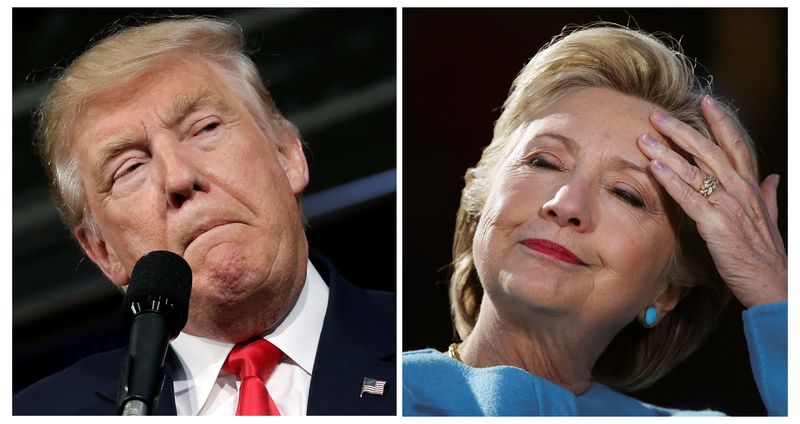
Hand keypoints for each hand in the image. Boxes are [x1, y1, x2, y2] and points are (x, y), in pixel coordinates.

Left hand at [637, 95, 785, 307]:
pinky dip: (671, 180)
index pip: (736, 145)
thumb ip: (769, 196)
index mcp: (751, 187)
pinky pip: (689, 197)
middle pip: (709, 151)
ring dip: (667, 151)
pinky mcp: (716, 224)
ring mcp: (729, 206)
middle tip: (657, 114)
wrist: (773, 283)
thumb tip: (774, 177)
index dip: (721, 121)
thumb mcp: (770, 219)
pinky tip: (653, 167)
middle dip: (682, 130)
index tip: (706, 101)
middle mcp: (741, 190)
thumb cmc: (766, 254)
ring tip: (645, 137)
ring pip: (695, 170)